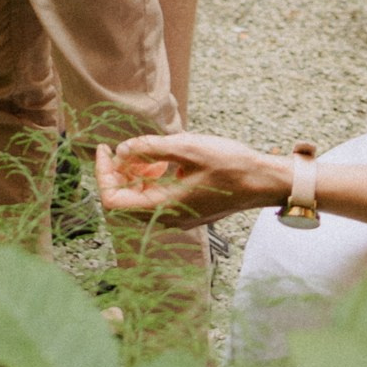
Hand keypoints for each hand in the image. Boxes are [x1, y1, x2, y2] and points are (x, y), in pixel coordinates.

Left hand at [95, 131, 288, 227]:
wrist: (263, 181)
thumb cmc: (231, 165)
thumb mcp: (188, 148)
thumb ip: (151, 149)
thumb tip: (121, 150)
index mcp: (165, 208)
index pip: (114, 201)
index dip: (103, 175)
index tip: (105, 149)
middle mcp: (168, 218)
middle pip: (124, 202)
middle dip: (117, 174)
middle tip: (119, 148)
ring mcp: (177, 216)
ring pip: (140, 200)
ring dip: (134, 175)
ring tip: (141, 151)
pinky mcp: (186, 210)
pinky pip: (156, 199)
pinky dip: (150, 180)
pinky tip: (160, 161)